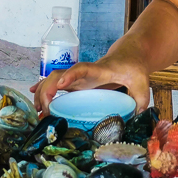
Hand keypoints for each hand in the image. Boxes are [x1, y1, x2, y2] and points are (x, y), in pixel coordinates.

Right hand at [30, 57, 149, 115]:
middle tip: (44, 110)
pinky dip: (44, 90)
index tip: (60, 85)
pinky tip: (35, 98)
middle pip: (60, 75)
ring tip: (37, 110)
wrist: (129, 56)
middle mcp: (84, 72)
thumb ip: (141, 101)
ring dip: (43, 93)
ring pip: (54, 80)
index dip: (70, 75)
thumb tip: (137, 120)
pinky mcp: (77, 83)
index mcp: (99, 70)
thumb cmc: (134, 69)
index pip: (82, 68)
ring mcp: (79, 77)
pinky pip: (57, 84)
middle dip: (48, 90)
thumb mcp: (142, 83)